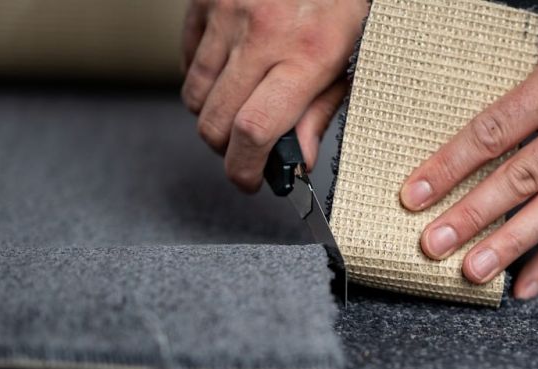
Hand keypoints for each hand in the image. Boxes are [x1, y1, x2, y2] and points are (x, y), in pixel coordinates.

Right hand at [181, 0, 368, 190]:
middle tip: (248, 150)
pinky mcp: (205, 1)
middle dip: (227, 150)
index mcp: (307, 55)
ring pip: (195, 96)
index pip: (255, 130)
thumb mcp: (351, 59)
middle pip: (215, 122)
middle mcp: (263, 34)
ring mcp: (227, 14)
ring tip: (243, 106)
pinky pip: (186, 60)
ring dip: (213, 115)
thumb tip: (295, 160)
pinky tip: (231, 72)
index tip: (250, 180)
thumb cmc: (341, 3)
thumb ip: (319, 112)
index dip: (245, 168)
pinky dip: (202, 78)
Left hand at [398, 0, 537, 298]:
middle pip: (522, 178)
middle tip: (434, 245)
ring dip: (512, 245)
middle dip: (473, 216)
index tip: (414, 195)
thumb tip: (471, 135)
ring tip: (474, 272)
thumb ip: (519, 88)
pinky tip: (527, 284)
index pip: (495, 132)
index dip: (450, 167)